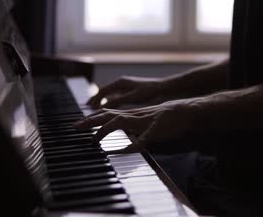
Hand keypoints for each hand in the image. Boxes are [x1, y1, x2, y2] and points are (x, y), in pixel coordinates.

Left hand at [75, 98, 204, 153]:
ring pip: (121, 122)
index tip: (78, 125)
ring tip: (94, 140)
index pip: (108, 113)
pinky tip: (127, 151)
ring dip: (106, 130)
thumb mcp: (147, 122)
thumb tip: (126, 139)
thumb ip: (135, 127)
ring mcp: (145, 121)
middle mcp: (135, 115)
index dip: (92, 118)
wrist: (187, 110)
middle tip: (75, 128)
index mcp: (133, 114)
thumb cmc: (168, 117)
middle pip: (108, 115)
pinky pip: (145, 137)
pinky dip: (135, 144)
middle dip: (90, 121)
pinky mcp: (157, 128)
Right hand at [87, 76, 169, 108]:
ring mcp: (126, 86)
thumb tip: (102, 107)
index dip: (94, 99)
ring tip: (95, 109)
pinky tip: (110, 108)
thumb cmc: (149, 92)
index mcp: (120, 83)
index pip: (102, 91)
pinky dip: (110, 101)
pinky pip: (116, 96)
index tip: (87, 108)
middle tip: (88, 108)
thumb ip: (117, 101)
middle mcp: (121, 83)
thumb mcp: (132, 98)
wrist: (164, 88)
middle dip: (95, 100)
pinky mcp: (131, 91)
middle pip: (104, 92)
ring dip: (102, 101)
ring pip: (110, 94)